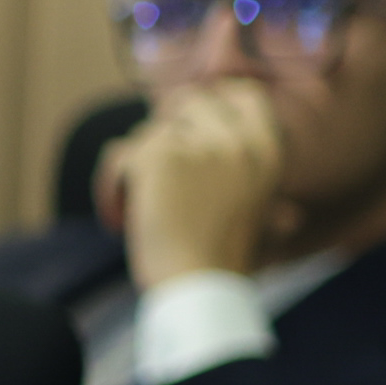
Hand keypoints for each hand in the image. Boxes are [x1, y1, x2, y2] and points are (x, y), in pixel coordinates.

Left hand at [99, 78, 288, 291]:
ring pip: (146, 134)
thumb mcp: (256, 214)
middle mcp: (238, 141)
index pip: (246, 96)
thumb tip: (275, 192)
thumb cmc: (222, 261)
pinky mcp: (160, 158)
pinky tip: (118, 220)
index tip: (188, 119)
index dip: (214, 99)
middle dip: (162, 134)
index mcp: (267, 151)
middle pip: (187, 105)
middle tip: (148, 169)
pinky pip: (119, 155)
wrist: (201, 289)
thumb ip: (247, 182)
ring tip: (136, 212)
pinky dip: (110, 187)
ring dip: (133, 171)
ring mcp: (200, 146)